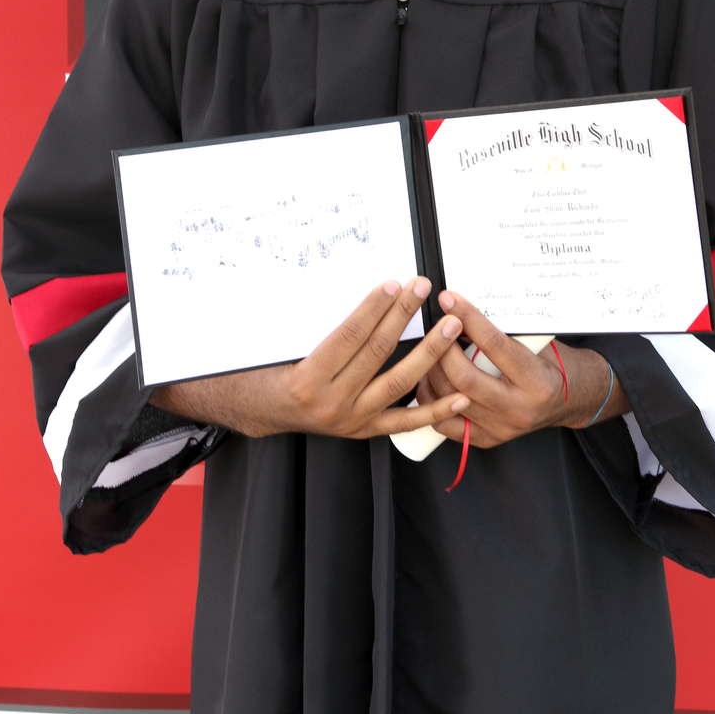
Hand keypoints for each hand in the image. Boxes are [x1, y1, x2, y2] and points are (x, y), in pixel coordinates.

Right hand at [150, 276, 469, 438]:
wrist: (254, 409)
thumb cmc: (261, 369)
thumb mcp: (277, 341)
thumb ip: (313, 322)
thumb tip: (352, 289)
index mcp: (307, 380)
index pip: (349, 337)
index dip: (373, 309)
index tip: (393, 283)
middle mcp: (331, 404)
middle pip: (377, 354)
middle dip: (403, 317)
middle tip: (423, 287)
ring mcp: (350, 421)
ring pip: (398, 383)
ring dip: (429, 353)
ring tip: (451, 327)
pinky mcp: (362, 430)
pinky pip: (404, 421)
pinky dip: (434, 410)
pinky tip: (460, 395)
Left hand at [415, 290, 626, 447]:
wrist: (570, 400)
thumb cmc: (554, 366)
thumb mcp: (537, 343)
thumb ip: (503, 333)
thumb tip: (463, 314)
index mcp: (537, 381)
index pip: (494, 345)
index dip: (468, 319)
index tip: (449, 300)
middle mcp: (519, 408)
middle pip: (465, 378)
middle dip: (443, 348)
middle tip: (436, 328)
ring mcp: (502, 428)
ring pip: (451, 400)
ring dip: (433, 372)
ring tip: (430, 352)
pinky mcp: (488, 439)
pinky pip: (447, 424)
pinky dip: (433, 402)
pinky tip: (431, 382)